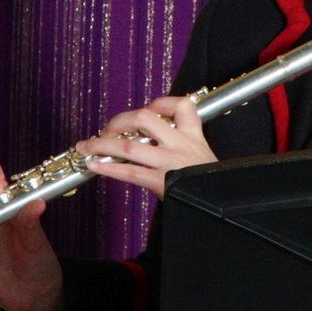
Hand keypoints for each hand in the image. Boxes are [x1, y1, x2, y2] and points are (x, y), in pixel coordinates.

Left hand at [73, 95, 215, 199]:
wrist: (225, 207)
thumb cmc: (210, 186)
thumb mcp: (203, 159)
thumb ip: (182, 147)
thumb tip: (153, 143)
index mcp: (194, 137)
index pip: (181, 106)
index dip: (160, 103)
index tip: (147, 109)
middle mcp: (181, 145)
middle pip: (145, 119)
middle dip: (118, 122)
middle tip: (106, 130)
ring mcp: (171, 163)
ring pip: (129, 146)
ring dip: (102, 145)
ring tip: (86, 147)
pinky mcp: (163, 183)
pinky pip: (130, 172)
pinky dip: (108, 168)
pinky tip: (94, 166)